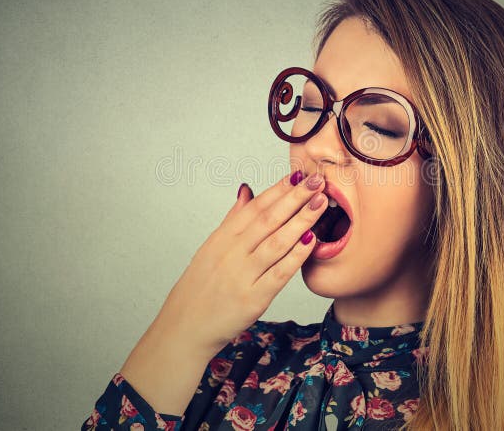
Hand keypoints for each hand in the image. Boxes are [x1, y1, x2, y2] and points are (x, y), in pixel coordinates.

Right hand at [153, 170, 326, 354]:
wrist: (183, 328)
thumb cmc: (199, 289)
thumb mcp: (210, 249)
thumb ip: (232, 220)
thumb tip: (247, 190)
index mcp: (221, 239)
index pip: (254, 208)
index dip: (278, 189)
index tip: (300, 174)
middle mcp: (230, 254)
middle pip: (267, 219)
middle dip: (295, 197)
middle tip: (318, 180)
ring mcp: (241, 276)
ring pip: (276, 242)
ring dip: (301, 220)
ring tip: (320, 203)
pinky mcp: (252, 299)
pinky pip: (279, 273)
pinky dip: (296, 256)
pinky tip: (312, 241)